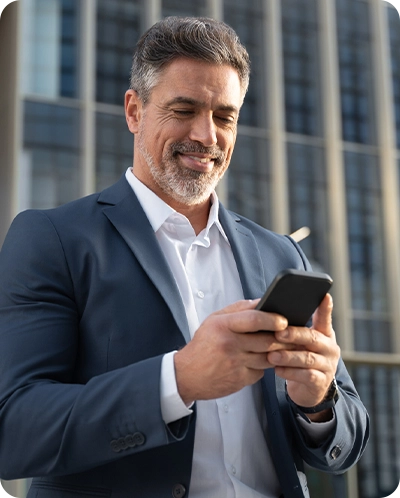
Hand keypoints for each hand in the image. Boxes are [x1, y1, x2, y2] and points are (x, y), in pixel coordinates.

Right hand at [174, 299, 292, 403]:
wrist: (186, 375)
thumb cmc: (203, 345)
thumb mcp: (214, 320)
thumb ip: (238, 309)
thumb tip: (262, 302)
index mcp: (223, 325)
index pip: (255, 319)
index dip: (273, 319)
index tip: (284, 320)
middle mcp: (230, 344)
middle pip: (267, 340)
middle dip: (283, 338)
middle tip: (293, 335)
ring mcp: (236, 363)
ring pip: (268, 357)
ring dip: (279, 352)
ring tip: (285, 347)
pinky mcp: (240, 380)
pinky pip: (261, 371)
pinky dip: (265, 366)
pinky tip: (262, 361)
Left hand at [267, 294, 339, 419]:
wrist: (308, 389)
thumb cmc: (299, 357)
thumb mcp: (300, 342)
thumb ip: (294, 328)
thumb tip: (272, 313)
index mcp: (324, 334)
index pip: (325, 318)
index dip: (325, 307)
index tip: (324, 295)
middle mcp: (329, 348)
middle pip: (313, 338)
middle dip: (295, 334)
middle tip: (279, 333)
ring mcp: (327, 366)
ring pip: (308, 358)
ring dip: (288, 356)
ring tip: (272, 355)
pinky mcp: (321, 382)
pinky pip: (306, 376)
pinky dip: (290, 372)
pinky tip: (277, 369)